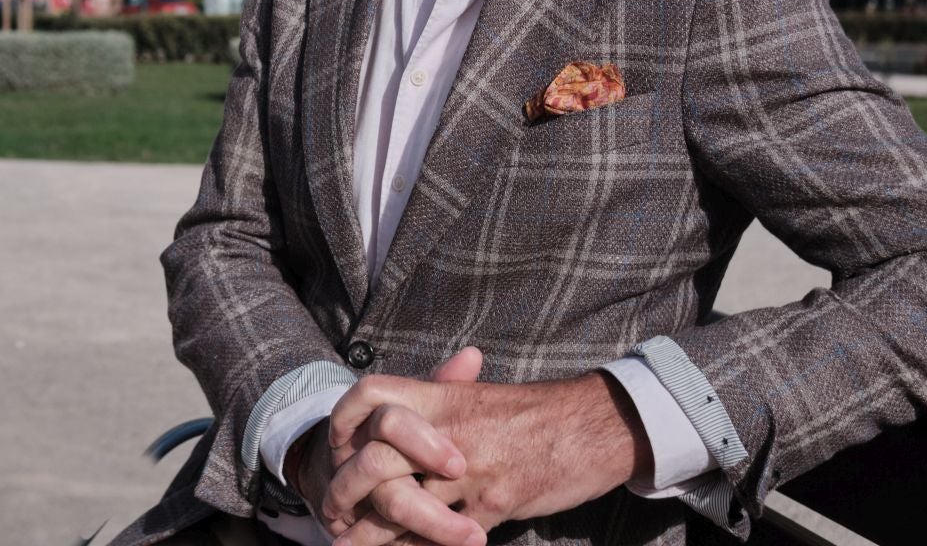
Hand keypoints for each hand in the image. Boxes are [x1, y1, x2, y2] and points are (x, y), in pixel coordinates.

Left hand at [320, 352, 649, 545]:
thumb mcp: (480, 397)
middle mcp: (448, 431)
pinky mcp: (495, 505)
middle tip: (333, 514)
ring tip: (352, 545)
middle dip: (347, 492)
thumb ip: (441, 402)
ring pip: (404, 506)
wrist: (593, 423)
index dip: (344, 420)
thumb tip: (398, 417)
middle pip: (375, 461)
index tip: (334, 447)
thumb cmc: (536, 413)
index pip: (371, 397)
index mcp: (442, 396)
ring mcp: (470, 470)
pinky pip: (445, 537)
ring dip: (373, 535)